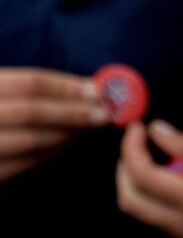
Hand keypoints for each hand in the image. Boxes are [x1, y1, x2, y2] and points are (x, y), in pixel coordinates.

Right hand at [0, 68, 107, 182]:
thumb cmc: (0, 113)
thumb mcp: (4, 92)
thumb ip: (34, 88)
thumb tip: (90, 86)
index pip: (31, 82)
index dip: (68, 86)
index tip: (100, 91)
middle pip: (33, 111)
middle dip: (74, 112)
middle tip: (106, 114)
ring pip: (31, 140)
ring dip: (67, 134)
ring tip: (90, 128)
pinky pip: (22, 165)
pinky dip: (49, 155)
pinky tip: (65, 146)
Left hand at [116, 120, 182, 237]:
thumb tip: (156, 131)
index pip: (144, 178)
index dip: (132, 150)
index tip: (137, 129)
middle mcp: (182, 225)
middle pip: (131, 200)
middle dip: (125, 168)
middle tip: (135, 143)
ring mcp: (181, 236)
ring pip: (139, 210)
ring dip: (137, 181)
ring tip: (154, 156)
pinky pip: (154, 215)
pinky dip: (151, 193)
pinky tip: (169, 176)